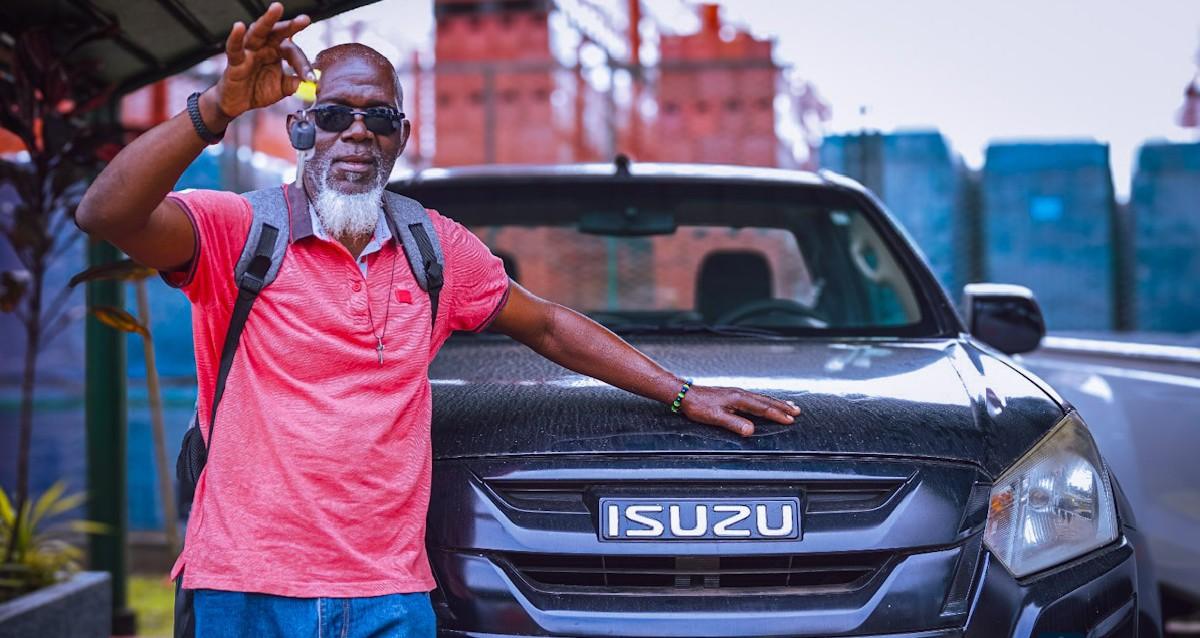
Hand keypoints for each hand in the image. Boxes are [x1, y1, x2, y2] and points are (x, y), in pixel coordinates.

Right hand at [205, 2, 313, 124]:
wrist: (238, 103)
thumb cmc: (258, 90)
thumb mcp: (281, 89)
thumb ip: (293, 84)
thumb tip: (307, 82)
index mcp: (277, 52)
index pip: (293, 52)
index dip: (303, 65)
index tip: (311, 79)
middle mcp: (264, 47)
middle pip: (277, 32)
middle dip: (291, 26)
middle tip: (305, 19)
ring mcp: (249, 52)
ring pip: (257, 33)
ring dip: (267, 21)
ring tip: (277, 8)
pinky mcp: (235, 61)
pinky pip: (234, 48)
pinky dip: (235, 37)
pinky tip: (239, 26)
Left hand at [679, 385, 799, 436]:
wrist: (685, 394)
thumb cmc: (698, 406)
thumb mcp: (715, 417)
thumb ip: (734, 423)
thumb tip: (751, 430)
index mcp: (739, 399)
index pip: (763, 408)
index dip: (777, 415)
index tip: (790, 420)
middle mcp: (740, 394)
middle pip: (766, 401)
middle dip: (782, 407)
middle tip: (797, 411)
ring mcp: (737, 393)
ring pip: (761, 398)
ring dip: (776, 402)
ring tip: (788, 405)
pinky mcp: (732, 393)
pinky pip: (754, 397)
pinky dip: (765, 400)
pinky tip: (765, 402)